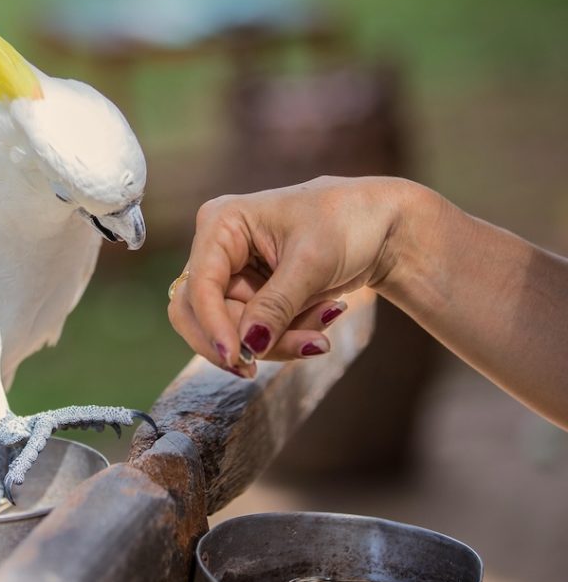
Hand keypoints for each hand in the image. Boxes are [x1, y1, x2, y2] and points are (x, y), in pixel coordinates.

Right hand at [168, 176, 417, 376]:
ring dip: (281, 337)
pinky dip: (290, 333)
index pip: (200, 285)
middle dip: (251, 338)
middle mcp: (218, 250)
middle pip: (205, 314)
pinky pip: (256, 332)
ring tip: (328, 318)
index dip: (213, 324)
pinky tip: (325, 313)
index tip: (236, 358)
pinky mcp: (251, 296)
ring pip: (233, 330)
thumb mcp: (312, 262)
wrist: (381, 226)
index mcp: (222, 224)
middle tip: (304, 347)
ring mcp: (233, 275)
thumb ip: (276, 305)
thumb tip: (247, 345)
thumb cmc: (346, 223)